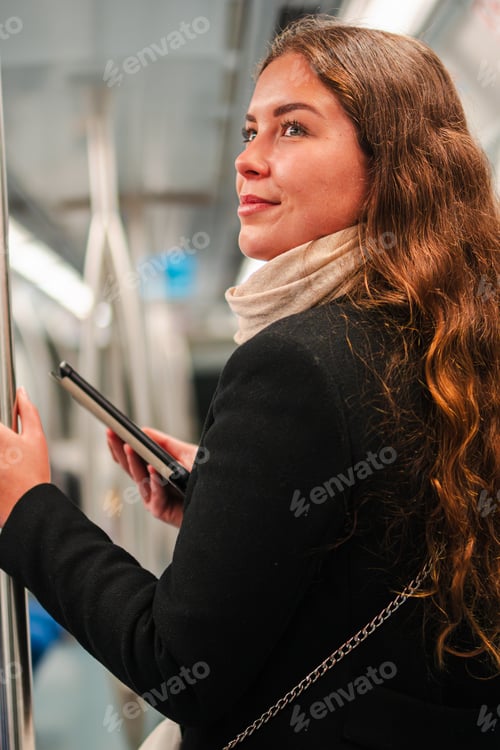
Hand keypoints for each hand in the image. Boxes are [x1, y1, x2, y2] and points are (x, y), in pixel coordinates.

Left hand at [0, 388, 50, 526]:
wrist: (27, 506)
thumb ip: (28, 411)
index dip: (2, 424)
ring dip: (3, 454)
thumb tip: (22, 393)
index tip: (6, 428)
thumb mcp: (36, 438)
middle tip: (10, 448)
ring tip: (8, 460)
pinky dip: (0, 465)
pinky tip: (4, 469)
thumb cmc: (33, 475)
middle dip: (4, 436)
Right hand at [107, 428, 198, 528]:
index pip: (132, 458)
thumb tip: (144, 431)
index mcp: (154, 472)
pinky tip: (153, 468)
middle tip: (112, 434)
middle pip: (130, 467)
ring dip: (133, 463)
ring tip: (129, 447)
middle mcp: (152, 485)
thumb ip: (165, 444)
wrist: (221, 496)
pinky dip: (154, 482)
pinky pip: (155, 496)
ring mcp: (155, 499)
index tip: (111, 430)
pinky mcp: (162, 512)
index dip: (120, 446)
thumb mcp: (186, 454)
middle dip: (119, 450)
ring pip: (139, 480)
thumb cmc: (205, 478)